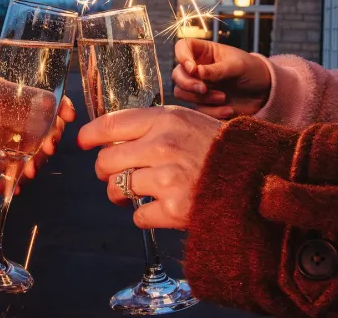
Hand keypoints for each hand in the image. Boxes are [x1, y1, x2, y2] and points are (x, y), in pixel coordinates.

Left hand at [0, 94, 75, 190]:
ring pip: (42, 151)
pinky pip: (28, 172)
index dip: (58, 104)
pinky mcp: (12, 167)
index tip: (66, 114)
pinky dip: (25, 179)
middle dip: (54, 136)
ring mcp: (18, 147)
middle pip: (49, 126)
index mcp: (10, 106)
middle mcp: (19, 125)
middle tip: (47, 148)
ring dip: (41, 161)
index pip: (42, 99)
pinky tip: (16, 185)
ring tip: (28, 171)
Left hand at [78, 105, 219, 229]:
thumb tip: (109, 136)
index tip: (82, 141)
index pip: (110, 124)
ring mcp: (168, 178)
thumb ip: (150, 125)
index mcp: (165, 120)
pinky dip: (144, 217)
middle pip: (105, 160)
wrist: (255, 179)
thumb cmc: (217, 149)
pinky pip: (137, 217)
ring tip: (137, 193)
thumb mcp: (185, 122)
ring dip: (121, 195)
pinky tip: (160, 208)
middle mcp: (163, 146)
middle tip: (114, 174)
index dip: (89, 135)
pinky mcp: (174, 209)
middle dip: (104, 171)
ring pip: (116, 188)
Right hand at [172, 38, 270, 118]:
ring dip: (201, 98)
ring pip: (182, 93)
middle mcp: (198, 68)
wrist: (266, 93)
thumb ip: (217, 69)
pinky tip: (229, 109)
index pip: (182, 47)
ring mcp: (199, 86)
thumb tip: (195, 72)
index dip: (182, 56)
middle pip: (177, 74)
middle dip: (188, 83)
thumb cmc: (253, 71)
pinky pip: (197, 109)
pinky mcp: (204, 103)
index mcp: (205, 52)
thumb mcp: (238, 66)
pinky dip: (212, 111)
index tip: (192, 68)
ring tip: (224, 98)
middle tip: (204, 89)